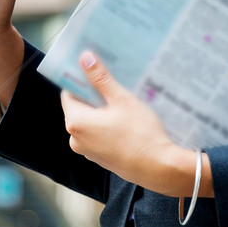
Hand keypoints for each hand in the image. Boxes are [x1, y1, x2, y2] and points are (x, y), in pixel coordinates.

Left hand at [62, 53, 212, 197]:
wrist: (159, 168)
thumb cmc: (141, 134)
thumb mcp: (122, 100)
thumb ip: (101, 78)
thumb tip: (85, 58)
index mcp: (76, 122)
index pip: (69, 92)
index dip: (81, 79)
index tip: (94, 69)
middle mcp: (76, 139)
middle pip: (80, 107)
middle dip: (95, 94)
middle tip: (114, 82)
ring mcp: (88, 151)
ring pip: (90, 121)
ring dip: (103, 110)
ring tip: (123, 101)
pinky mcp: (100, 158)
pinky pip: (98, 134)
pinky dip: (107, 125)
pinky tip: (126, 120)